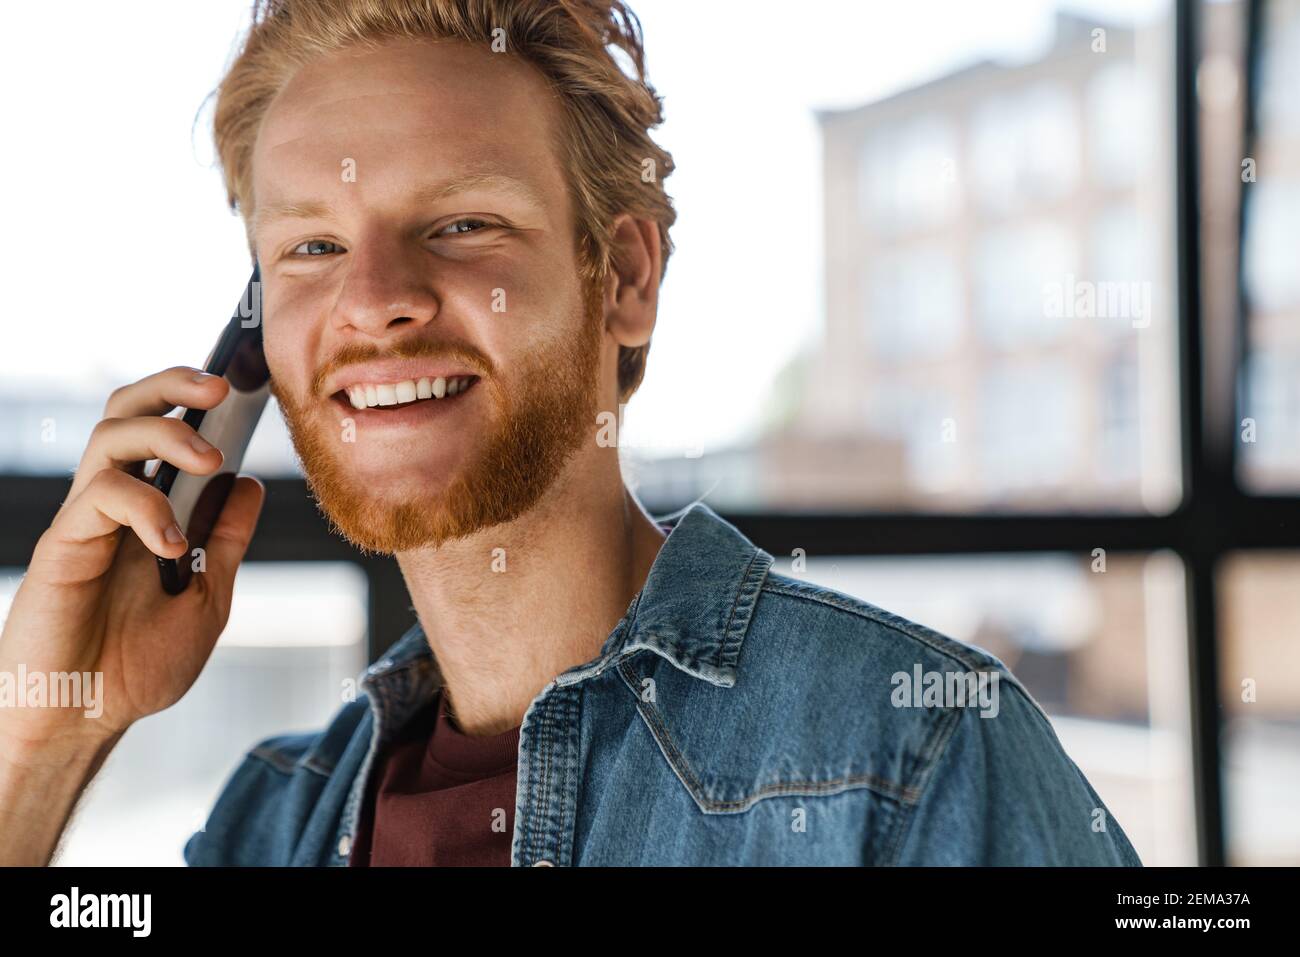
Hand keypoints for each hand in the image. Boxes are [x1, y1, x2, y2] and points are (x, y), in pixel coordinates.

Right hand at [0, 365, 264, 762]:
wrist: (83, 719)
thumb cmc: (136, 665)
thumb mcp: (206, 597)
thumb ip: (225, 541)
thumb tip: (250, 484)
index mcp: (148, 508)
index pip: (164, 430)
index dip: (195, 399)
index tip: (245, 382)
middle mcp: (112, 503)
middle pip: (126, 410)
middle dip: (172, 384)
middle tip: (219, 386)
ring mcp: (84, 521)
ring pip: (110, 437)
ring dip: (165, 434)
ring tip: (211, 459)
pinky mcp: (61, 545)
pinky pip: (99, 497)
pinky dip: (145, 508)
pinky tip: (171, 543)